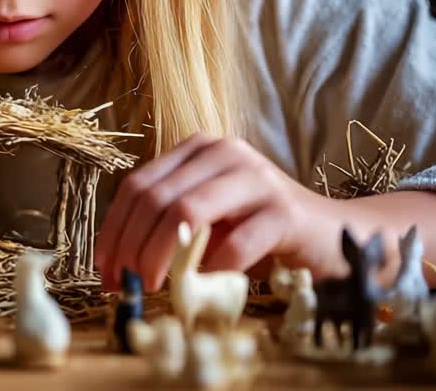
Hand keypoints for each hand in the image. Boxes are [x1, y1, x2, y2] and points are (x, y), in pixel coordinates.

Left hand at [94, 133, 338, 291]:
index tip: (104, 269)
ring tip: (155, 286)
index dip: (114, 229)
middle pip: (156, 198)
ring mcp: (256, 178)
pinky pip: (235, 243)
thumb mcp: (207, 219)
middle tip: (125, 284)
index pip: (138, 185)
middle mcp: (224, 153)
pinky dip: (212, 268)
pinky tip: (205, 284)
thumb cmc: (260, 229)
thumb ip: (168, 225)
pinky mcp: (284, 211)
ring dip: (162, 256)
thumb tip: (118, 262)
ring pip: (187, 212)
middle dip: (132, 246)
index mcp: (198, 149)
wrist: (331, 234)